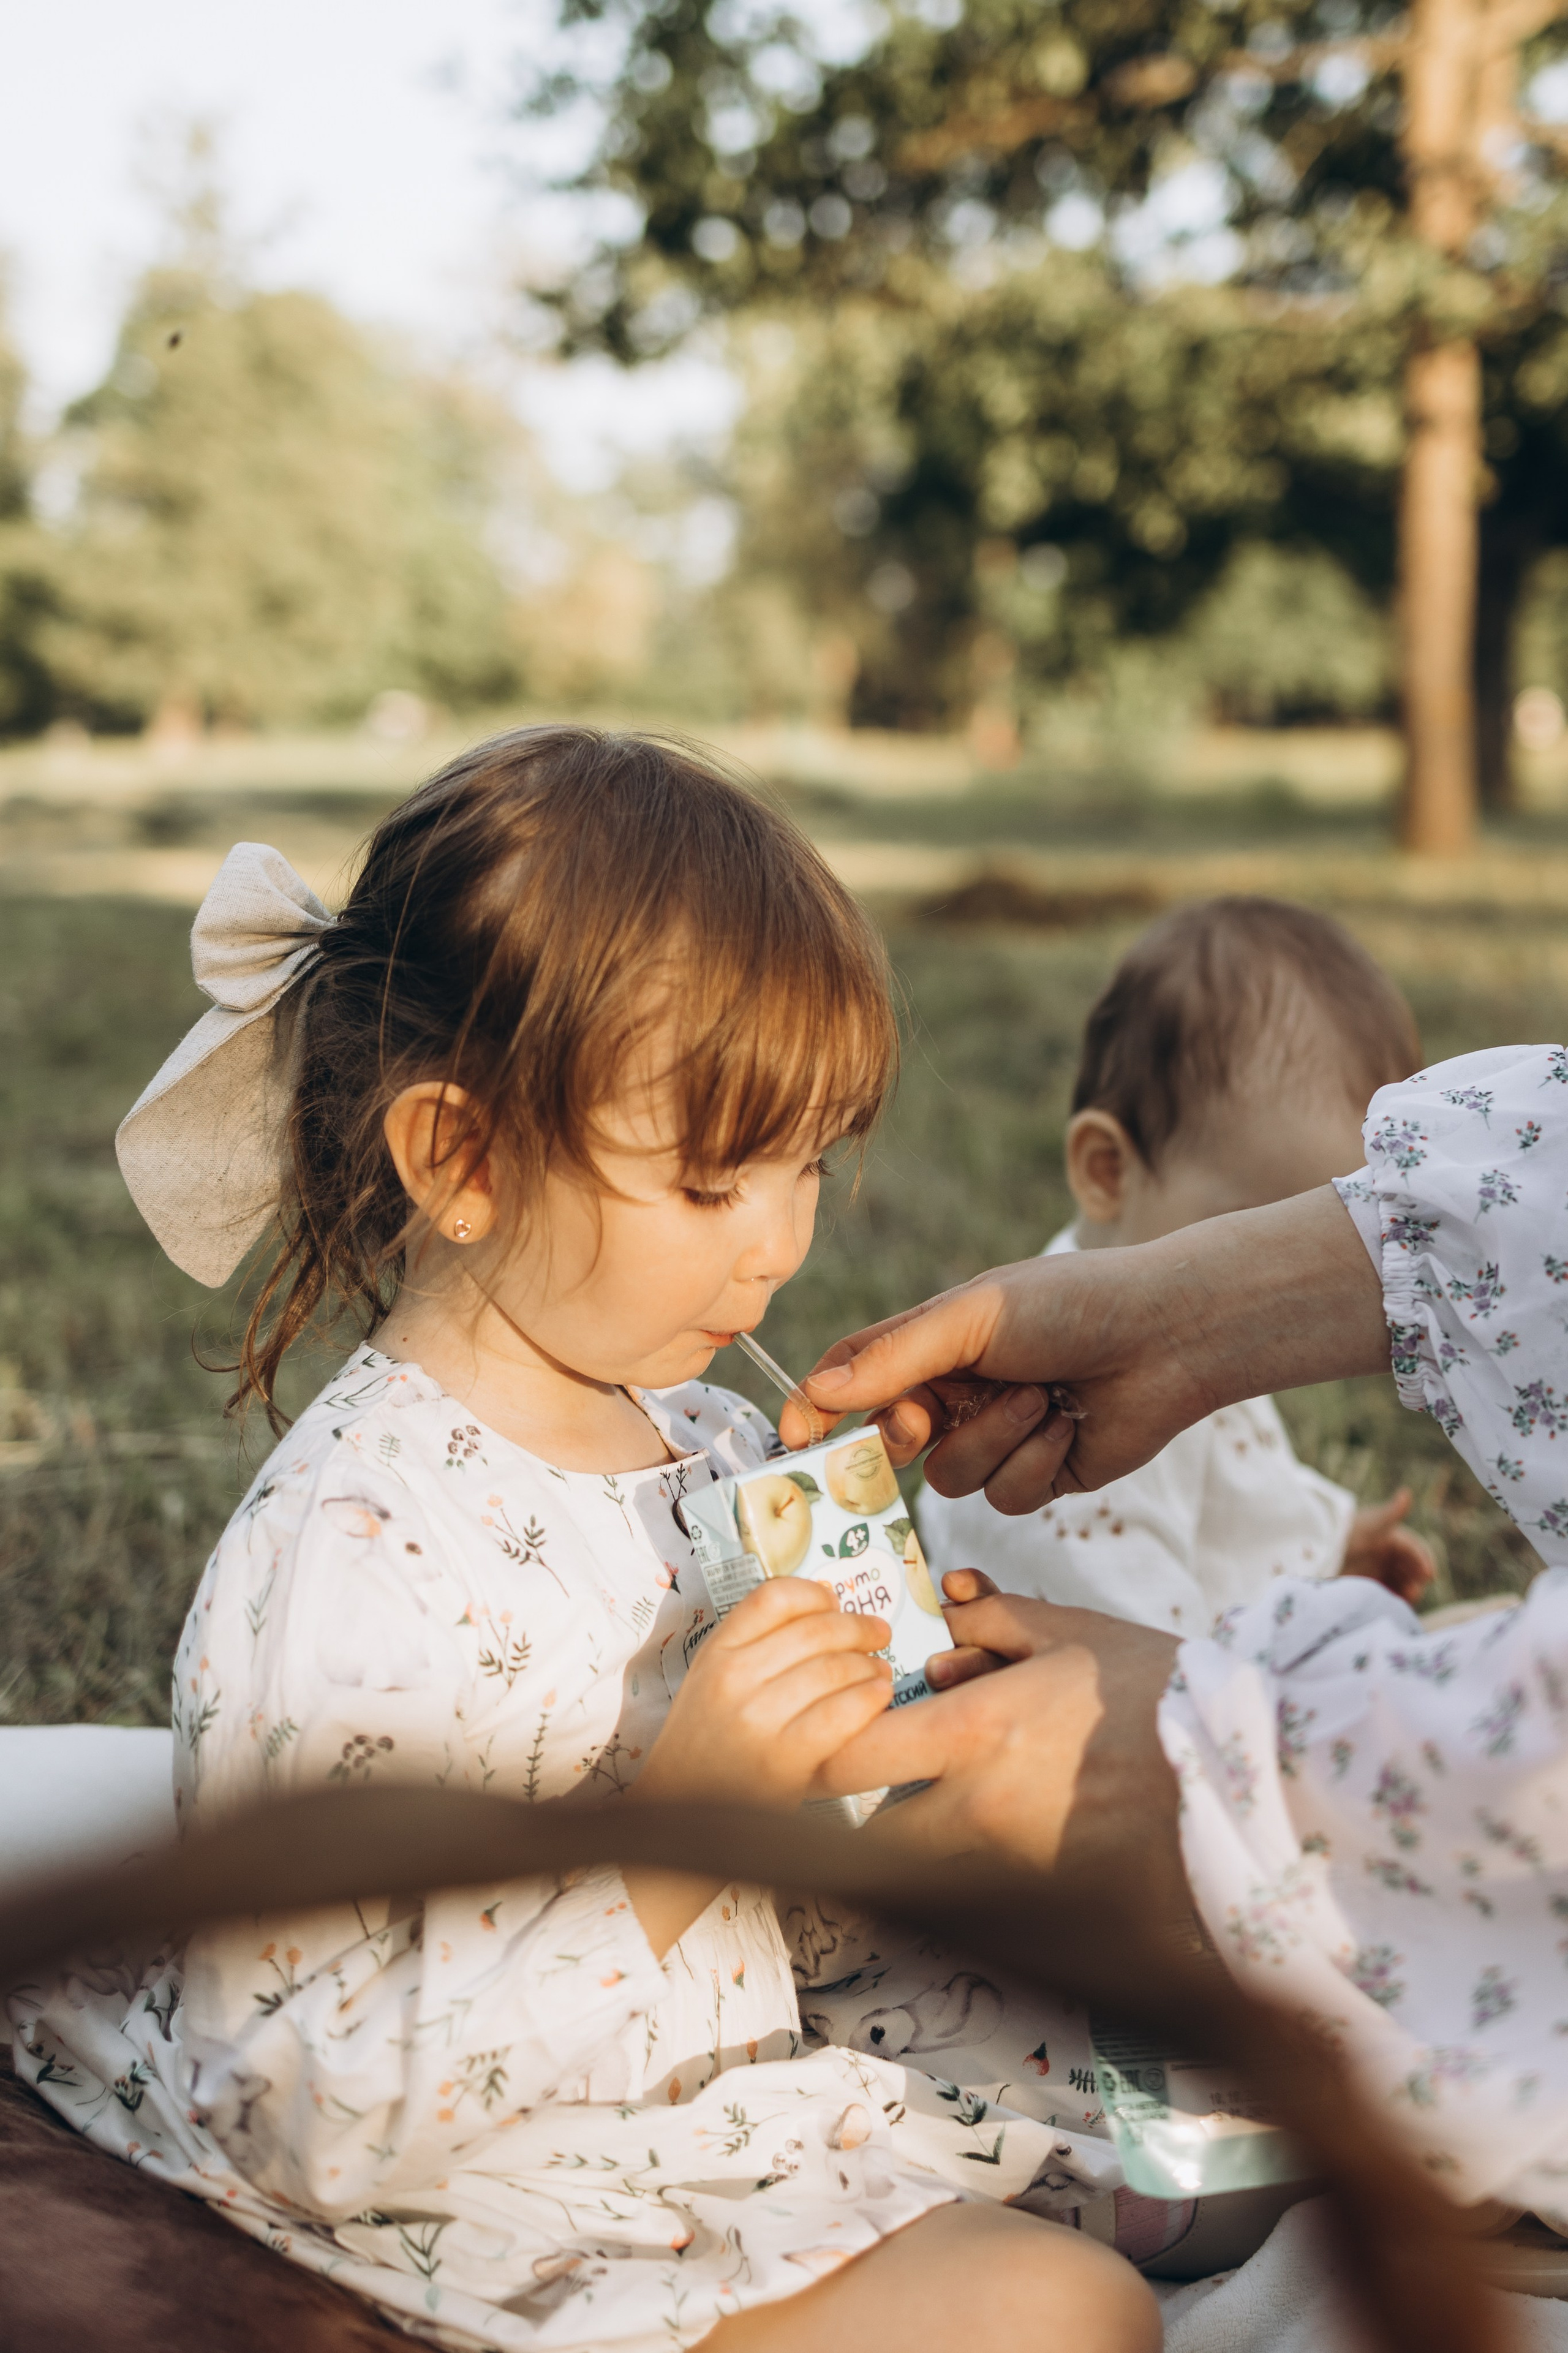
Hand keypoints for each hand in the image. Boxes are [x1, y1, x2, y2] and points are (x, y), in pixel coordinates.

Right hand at [636, 1578, 892, 1813]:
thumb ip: (753, 1645)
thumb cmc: (705, 1747)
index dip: (815, 1594)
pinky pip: (841, 1714)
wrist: (682, 1816)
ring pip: (834, 1668)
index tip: (835, 1601)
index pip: (773, 1597)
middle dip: (858, 1627)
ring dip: (869, 1665)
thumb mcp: (710, 1682)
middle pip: (814, 1629)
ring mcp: (757, 1718)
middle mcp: (733, 1678)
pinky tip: (878, 1697)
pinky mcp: (783, 1760)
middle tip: (878, 1633)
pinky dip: (868, 1700)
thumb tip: (824, 1605)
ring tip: (880, 1671)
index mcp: (715, 1653)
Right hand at [786, 1186, 1388, 1512]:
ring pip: (950, 1479)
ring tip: (1041, 1396)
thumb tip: (816, 1389)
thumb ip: (892, 1358)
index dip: (818, 1409)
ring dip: (994, 1440)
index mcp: (931, 1346)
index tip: (796, 1438)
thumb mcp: (971, 1318)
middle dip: (911, 1434)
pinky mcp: (1040, 1476)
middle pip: (892, 1443)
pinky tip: (1067, 1425)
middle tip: (924, 1418)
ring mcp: (997, 1440)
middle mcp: (957, 1395)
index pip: (853, 1379)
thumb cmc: (1069, 1304)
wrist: (1167, 1334)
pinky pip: (1005, 1497)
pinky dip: (1034, 1462)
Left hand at [815, 1572, 1186, 1918]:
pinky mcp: (1048, 1894)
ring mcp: (1011, 1860)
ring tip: (962, 1798)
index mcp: (972, 1733)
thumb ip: (996, 1617)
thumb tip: (949, 1602)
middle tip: (892, 1782)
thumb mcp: (1070, 1633)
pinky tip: (1017, 1826)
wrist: (1240, 1766)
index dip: (826, 1751)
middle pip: (875, 1839)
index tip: (842, 1735)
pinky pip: (986, 1888)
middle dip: (868, 1817)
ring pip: (927, 1868)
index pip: (848, 1760)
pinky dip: (981, 1866)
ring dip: (924, 1841)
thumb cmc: (1153, 1689)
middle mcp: (977, 1806)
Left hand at [1340, 1488, 1436, 1605]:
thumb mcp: (1370, 1523)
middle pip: (1410, 1567)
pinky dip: (1394, 1597)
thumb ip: (1390, 1513)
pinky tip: (1394, 1603)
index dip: (1423, 1560)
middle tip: (1416, 1589)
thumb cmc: (1346, 1531)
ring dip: (1407, 1589)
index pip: (1414, 1548)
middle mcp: (1386, 1553)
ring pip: (1401, 1581)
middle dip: (1416, 1578)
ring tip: (1407, 1597)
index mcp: (1390, 1536)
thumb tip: (1406, 1492)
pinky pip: (1387, 1592)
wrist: (1317, 1549)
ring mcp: (1377, 1569)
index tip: (1429, 1575)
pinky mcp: (1367, 1583)